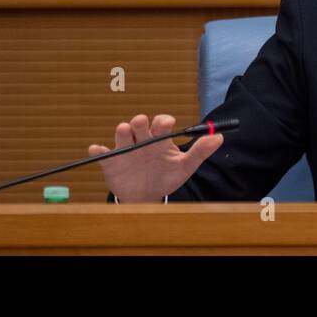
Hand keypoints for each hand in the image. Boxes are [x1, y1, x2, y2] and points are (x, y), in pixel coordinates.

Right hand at [88, 113, 222, 202]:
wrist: (146, 196)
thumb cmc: (166, 176)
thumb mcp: (184, 166)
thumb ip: (200, 152)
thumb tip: (219, 137)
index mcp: (160, 138)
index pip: (161, 122)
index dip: (164, 120)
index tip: (168, 124)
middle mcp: (142, 139)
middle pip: (140, 123)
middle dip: (141, 121)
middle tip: (144, 124)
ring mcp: (125, 149)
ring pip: (122, 133)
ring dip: (123, 131)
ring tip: (125, 132)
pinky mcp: (111, 161)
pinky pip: (102, 153)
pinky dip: (99, 150)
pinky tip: (98, 149)